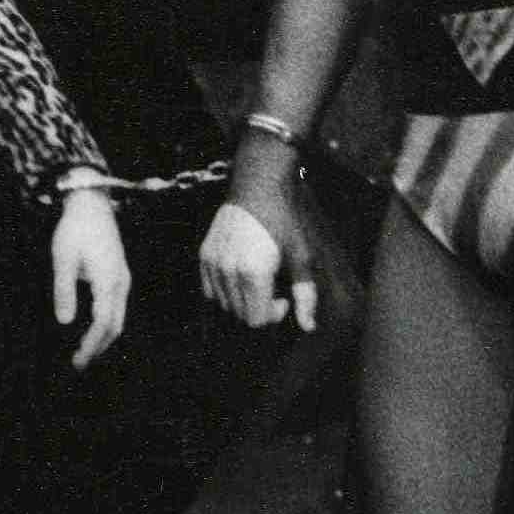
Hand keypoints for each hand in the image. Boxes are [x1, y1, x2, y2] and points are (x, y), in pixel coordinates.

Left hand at [51, 188, 130, 367]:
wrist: (91, 204)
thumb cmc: (74, 228)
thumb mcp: (63, 259)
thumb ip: (64, 290)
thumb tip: (65, 322)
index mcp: (107, 280)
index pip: (103, 323)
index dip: (90, 344)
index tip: (76, 360)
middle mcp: (120, 283)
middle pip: (114, 326)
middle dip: (98, 348)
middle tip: (78, 365)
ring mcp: (123, 279)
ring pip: (118, 319)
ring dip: (103, 339)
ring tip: (84, 353)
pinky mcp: (119, 276)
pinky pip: (117, 308)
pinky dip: (106, 325)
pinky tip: (91, 332)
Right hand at [200, 194, 319, 333]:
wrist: (258, 185)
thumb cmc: (285, 219)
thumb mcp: (301, 257)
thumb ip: (305, 295)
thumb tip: (309, 328)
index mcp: (253, 273)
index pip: (256, 320)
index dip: (273, 315)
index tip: (284, 297)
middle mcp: (228, 271)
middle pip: (241, 315)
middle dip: (259, 308)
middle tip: (274, 286)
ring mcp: (213, 263)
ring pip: (225, 304)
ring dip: (243, 299)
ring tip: (258, 278)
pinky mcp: (204, 256)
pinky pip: (211, 290)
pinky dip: (226, 290)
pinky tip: (241, 273)